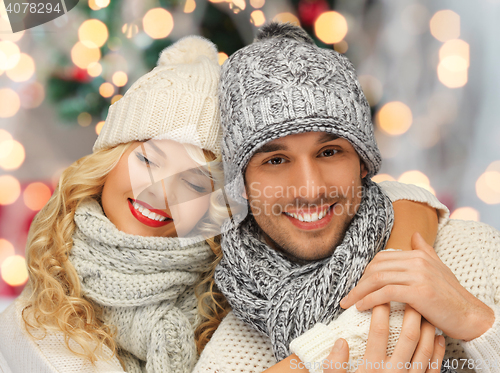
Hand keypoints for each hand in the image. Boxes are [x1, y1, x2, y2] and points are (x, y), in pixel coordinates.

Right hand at [324, 304, 444, 372]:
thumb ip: (334, 364)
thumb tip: (341, 341)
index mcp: (371, 369)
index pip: (378, 332)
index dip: (379, 310)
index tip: (378, 295)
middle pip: (408, 337)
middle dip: (409, 313)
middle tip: (408, 296)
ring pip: (425, 349)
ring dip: (427, 328)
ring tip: (424, 311)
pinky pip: (434, 368)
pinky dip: (438, 350)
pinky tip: (437, 337)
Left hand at [340, 232, 493, 340]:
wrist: (471, 316)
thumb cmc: (452, 296)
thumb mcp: (438, 269)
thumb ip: (424, 251)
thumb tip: (414, 235)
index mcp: (418, 255)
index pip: (381, 259)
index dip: (366, 272)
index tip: (357, 285)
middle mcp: (417, 261)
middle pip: (376, 267)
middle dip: (359, 282)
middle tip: (347, 296)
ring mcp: (418, 275)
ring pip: (378, 279)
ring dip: (359, 292)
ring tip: (348, 303)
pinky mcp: (419, 292)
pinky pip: (386, 293)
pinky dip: (370, 299)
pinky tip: (361, 307)